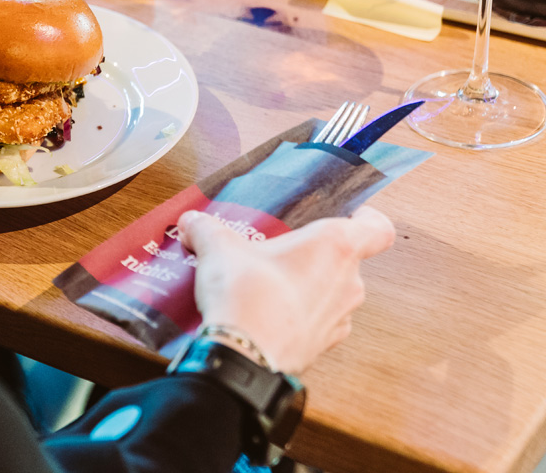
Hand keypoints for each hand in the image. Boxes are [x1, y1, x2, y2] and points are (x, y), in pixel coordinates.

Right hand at [177, 206, 395, 374]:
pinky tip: (269, 314)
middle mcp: (348, 282)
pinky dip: (300, 316)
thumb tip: (192, 222)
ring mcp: (340, 317)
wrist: (243, 356)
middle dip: (316, 254)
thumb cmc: (248, 296)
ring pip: (334, 292)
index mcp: (335, 246)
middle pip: (347, 259)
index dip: (368, 218)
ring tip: (270, 284)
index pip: (377, 228)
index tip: (352, 214)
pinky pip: (319, 321)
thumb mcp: (219, 249)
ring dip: (310, 286)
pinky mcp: (324, 344)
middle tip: (283, 250)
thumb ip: (206, 229)